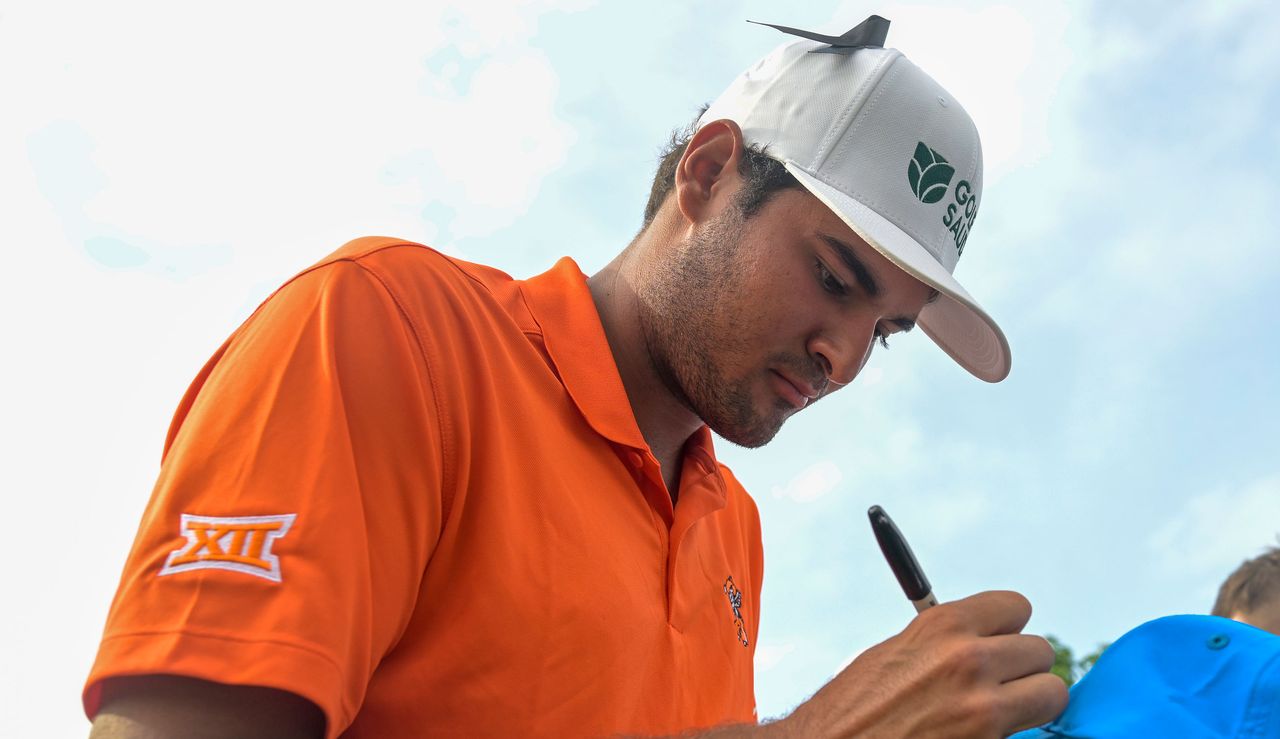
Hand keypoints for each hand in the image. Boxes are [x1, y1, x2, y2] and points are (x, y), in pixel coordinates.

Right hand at [769, 591, 1066, 738]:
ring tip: (998, 709)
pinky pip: (1027, 734)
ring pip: (1052, 693)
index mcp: (944, 627)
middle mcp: (970, 661)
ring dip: (1030, 701)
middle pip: (1041, 651)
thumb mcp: (897, 652)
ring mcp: (984, 709)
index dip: (1007, 627)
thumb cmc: (856, 706)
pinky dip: (1011, 734)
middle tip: (996, 682)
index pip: (1016, 607)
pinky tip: (978, 734)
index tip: (997, 639)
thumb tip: (984, 637)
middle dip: (1021, 667)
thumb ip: (945, 641)